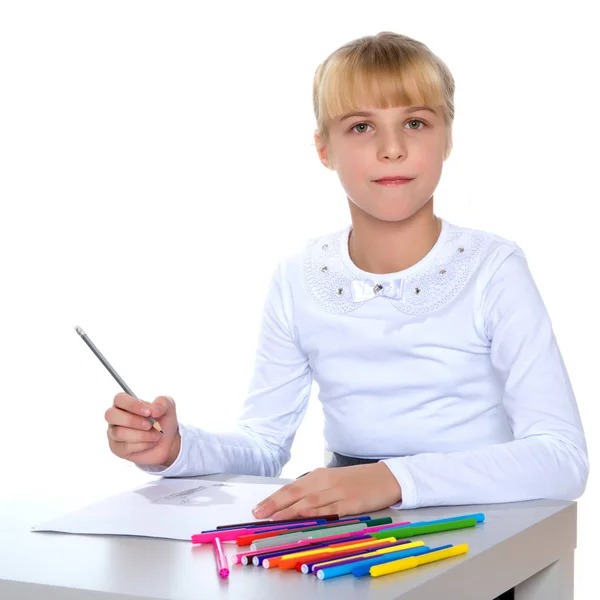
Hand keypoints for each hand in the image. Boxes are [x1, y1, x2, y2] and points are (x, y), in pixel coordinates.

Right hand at [105, 393, 180, 466]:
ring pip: (119, 433)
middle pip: (111, 415)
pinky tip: (150, 443)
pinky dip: (142, 445)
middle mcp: (116, 417)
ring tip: (156, 435)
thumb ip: (162, 403)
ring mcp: (114, 433)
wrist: (168, 443)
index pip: (119, 399)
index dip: (133, 405)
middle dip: (132, 421)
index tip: (148, 412)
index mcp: (125, 403)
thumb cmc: (163, 421)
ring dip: (141, 435)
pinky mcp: (117, 448)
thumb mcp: (168, 407)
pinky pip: (124, 447)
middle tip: (149, 425)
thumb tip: (153, 410)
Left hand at [252, 463, 401, 519]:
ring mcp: (337, 493)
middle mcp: (326, 482)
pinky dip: (313, 515)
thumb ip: (314, 490)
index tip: (258, 508)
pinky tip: (302, 518)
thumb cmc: (357, 480)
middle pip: (295, 494)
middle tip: (258, 514)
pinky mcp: (350, 504)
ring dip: (289, 511)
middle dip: (274, 505)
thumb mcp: (332, 481)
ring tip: (273, 518)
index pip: (291, 488)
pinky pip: (328, 511)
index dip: (273, 498)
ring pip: (308, 503)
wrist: (386, 477)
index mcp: (319, 475)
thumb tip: (291, 504)